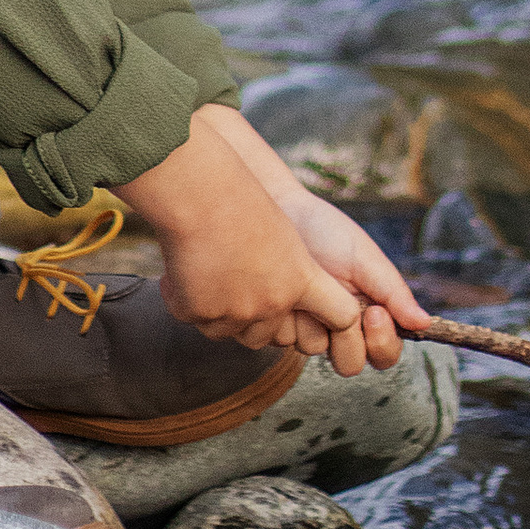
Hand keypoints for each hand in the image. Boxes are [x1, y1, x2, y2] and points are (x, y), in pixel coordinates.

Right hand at [117, 121, 367, 368]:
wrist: (199, 193)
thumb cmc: (240, 201)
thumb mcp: (282, 234)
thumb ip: (290, 275)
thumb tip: (288, 303)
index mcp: (301, 281)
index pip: (342, 317)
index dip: (330, 318)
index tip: (315, 309)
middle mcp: (273, 304)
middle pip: (270, 334)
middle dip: (256, 316)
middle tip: (238, 282)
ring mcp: (235, 313)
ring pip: (232, 331)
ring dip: (223, 312)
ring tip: (211, 272)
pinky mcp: (199, 315)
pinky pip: (199, 321)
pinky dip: (190, 302)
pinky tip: (187, 272)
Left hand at [196, 101, 425, 369]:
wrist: (280, 210)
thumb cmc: (327, 230)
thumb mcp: (365, 258)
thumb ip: (394, 292)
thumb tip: (425, 324)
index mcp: (368, 313)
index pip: (385, 353)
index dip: (382, 342)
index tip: (374, 312)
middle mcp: (338, 325)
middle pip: (350, 364)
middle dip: (347, 339)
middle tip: (340, 306)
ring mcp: (307, 325)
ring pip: (313, 351)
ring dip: (312, 321)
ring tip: (305, 286)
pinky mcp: (279, 322)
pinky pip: (282, 338)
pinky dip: (285, 315)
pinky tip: (284, 288)